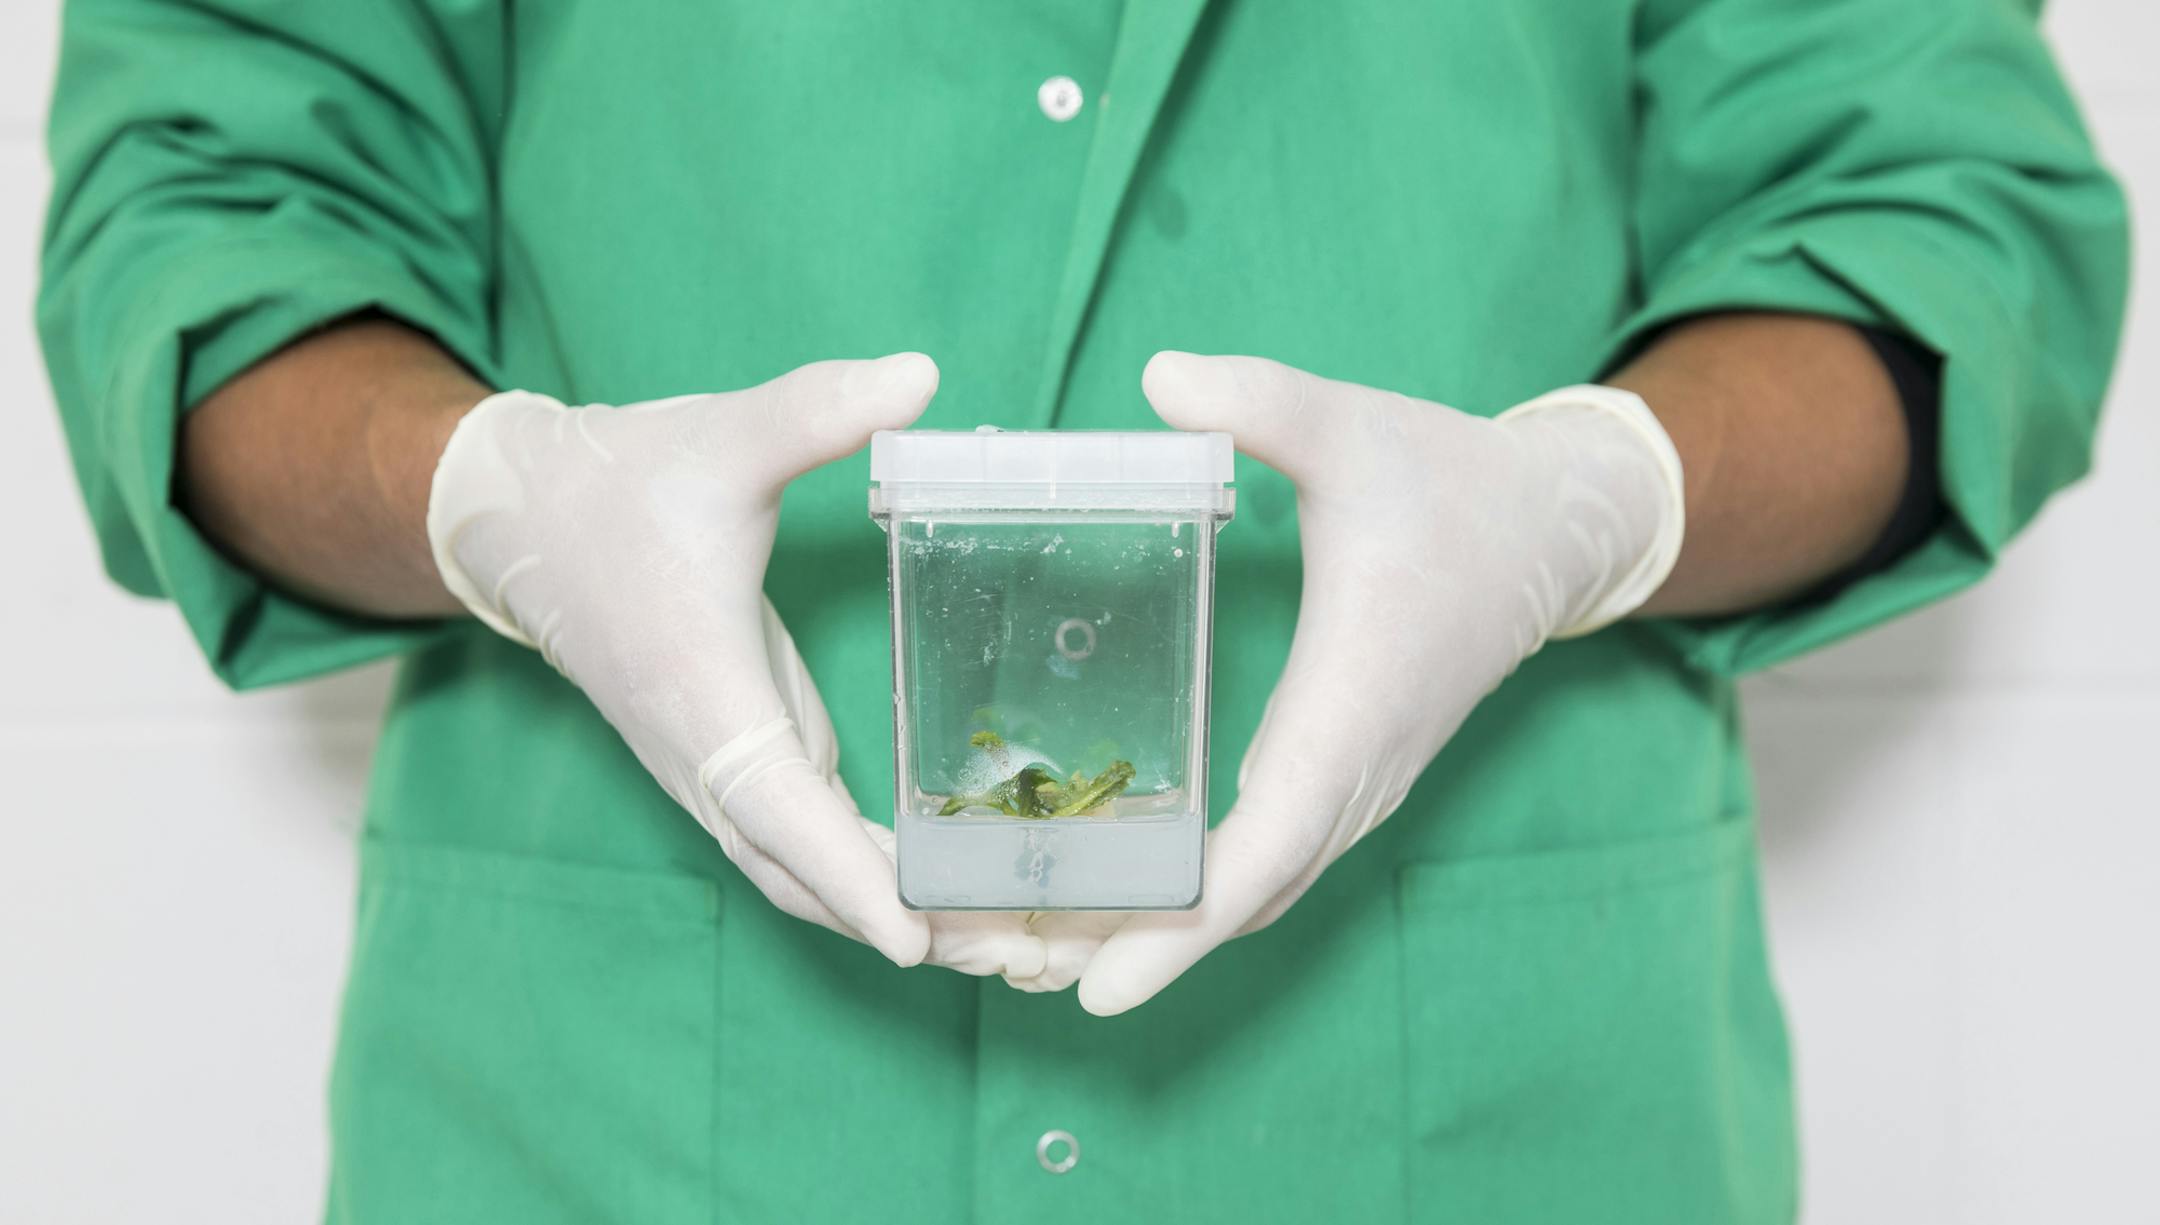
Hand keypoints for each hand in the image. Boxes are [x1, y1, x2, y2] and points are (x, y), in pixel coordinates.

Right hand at [425, 355, 1045, 977]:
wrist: (530, 521)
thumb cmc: (622, 485)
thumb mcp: (720, 437)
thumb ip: (815, 409)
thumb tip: (918, 376)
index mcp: (699, 692)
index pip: (775, 806)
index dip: (846, 876)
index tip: (917, 940)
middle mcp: (710, 755)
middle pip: (806, 876)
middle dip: (910, 924)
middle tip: (1028, 957)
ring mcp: (726, 769)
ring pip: (809, 875)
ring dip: (903, 916)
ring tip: (1019, 946)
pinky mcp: (746, 757)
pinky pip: (813, 844)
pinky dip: (881, 879)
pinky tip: (961, 887)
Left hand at [1017, 353, 1684, 1012]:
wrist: (1549, 529)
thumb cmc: (1449, 479)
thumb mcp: (1352, 426)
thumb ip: (1263, 400)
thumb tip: (1160, 377)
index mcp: (1352, 700)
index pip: (1270, 841)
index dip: (1186, 921)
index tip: (1105, 982)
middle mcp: (1356, 768)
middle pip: (1246, 897)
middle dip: (1140, 948)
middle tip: (1015, 978)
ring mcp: (1356, 781)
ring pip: (1258, 890)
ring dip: (1163, 933)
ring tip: (1042, 958)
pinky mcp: (1347, 773)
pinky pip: (1270, 860)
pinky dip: (1198, 897)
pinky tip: (1122, 898)